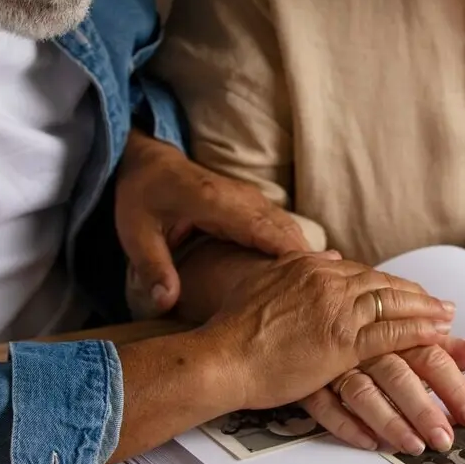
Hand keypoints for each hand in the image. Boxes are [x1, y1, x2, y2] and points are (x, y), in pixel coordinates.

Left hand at [115, 131, 308, 316]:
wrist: (149, 161)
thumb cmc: (141, 195)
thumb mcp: (135, 232)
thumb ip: (152, 267)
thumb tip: (165, 303)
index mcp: (213, 201)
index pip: (261, 228)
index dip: (288, 253)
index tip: (312, 281)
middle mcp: (240, 198)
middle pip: (285, 229)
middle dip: (307, 261)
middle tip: (329, 297)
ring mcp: (250, 199)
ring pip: (288, 228)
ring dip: (306, 256)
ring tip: (326, 291)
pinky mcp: (253, 206)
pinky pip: (282, 227)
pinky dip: (296, 249)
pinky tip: (306, 277)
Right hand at [203, 252, 456, 410]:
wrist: (221, 357)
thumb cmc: (233, 330)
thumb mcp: (264, 285)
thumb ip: (296, 270)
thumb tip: (324, 255)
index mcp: (310, 268)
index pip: (363, 274)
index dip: (391, 286)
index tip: (410, 294)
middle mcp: (328, 282)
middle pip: (385, 287)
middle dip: (418, 298)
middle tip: (444, 307)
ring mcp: (337, 311)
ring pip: (394, 307)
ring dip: (427, 316)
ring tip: (449, 323)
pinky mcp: (342, 342)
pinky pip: (391, 336)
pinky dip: (418, 336)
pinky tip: (437, 340)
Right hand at [301, 337, 464, 452]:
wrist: (292, 318)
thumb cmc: (357, 327)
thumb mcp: (401, 332)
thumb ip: (441, 345)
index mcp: (392, 330)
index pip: (428, 354)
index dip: (452, 384)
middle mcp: (366, 346)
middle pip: (398, 374)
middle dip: (423, 407)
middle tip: (444, 437)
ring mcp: (335, 364)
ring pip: (363, 392)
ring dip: (389, 420)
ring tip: (413, 446)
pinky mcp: (308, 382)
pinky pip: (325, 405)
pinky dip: (346, 425)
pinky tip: (369, 443)